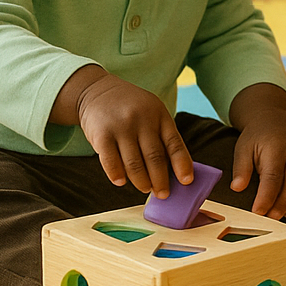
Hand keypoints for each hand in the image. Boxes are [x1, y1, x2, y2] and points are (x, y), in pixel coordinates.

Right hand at [76, 74, 193, 197]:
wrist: (98, 91)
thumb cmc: (132, 109)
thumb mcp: (153, 113)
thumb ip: (162, 136)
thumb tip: (173, 170)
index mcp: (160, 116)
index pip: (174, 144)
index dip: (182, 164)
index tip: (187, 182)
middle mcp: (142, 121)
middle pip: (155, 157)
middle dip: (160, 180)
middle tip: (163, 194)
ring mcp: (121, 127)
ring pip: (134, 163)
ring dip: (141, 181)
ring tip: (145, 189)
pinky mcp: (101, 134)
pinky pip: (110, 160)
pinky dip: (117, 174)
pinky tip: (121, 182)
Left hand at [230, 108, 285, 219]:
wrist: (277, 119)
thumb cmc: (258, 137)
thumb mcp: (243, 148)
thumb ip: (241, 168)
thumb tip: (236, 188)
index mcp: (277, 148)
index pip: (273, 178)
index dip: (266, 198)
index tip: (258, 212)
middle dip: (282, 206)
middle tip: (271, 218)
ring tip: (283, 215)